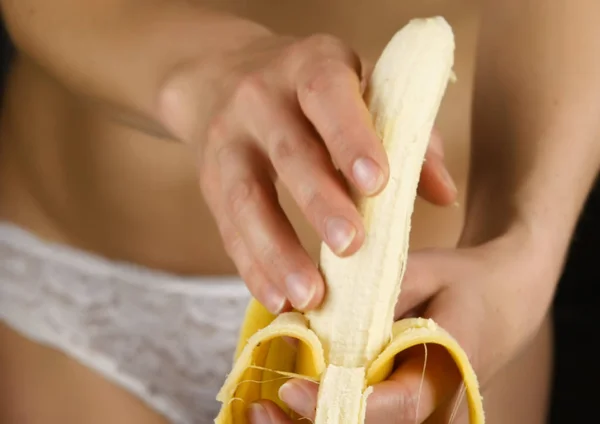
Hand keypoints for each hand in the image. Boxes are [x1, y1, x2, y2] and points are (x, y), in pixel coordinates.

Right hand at [178, 33, 457, 313]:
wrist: (220, 75)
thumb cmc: (309, 92)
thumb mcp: (356, 91)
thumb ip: (405, 135)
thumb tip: (444, 195)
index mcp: (309, 66)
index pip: (327, 95)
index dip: (351, 137)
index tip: (377, 184)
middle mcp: (260, 97)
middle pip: (289, 151)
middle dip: (320, 202)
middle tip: (352, 247)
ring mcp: (228, 138)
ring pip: (246, 196)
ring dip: (277, 250)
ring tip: (309, 295)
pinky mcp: (208, 177)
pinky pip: (227, 225)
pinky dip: (252, 265)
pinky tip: (276, 297)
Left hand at [246, 224, 560, 422]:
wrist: (504, 299)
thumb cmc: (462, 281)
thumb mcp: (422, 272)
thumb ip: (370, 297)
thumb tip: (304, 318)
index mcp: (447, 374)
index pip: (393, 407)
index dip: (337, 401)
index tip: (290, 386)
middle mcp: (437, 409)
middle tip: (260, 407)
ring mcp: (424, 417)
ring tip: (262, 409)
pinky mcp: (409, 413)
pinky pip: (363, 423)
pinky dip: (323, 417)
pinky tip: (288, 404)